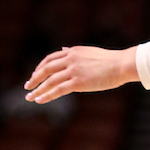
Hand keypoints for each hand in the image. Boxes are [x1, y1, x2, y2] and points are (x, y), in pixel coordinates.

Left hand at [25, 46, 139, 103]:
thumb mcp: (90, 52)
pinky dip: (47, 95)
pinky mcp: (78, 82)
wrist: (122, 65)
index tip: (35, 74)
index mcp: (73, 51)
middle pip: (46, 68)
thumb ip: (75, 52)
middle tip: (27, 86)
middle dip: (35, 78)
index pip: (50, 58)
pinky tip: (40, 100)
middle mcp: (70, 59)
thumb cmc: (111, 60)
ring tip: (30, 97)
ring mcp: (73, 71)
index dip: (40, 67)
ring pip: (49, 81)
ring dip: (38, 89)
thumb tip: (64, 49)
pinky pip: (58, 90)